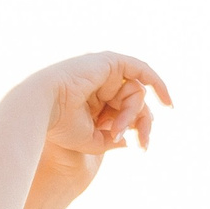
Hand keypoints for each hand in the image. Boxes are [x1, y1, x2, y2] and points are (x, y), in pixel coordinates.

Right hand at [23, 52, 171, 158]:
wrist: (43, 108)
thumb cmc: (60, 127)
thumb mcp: (92, 140)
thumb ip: (112, 139)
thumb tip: (130, 141)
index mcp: (92, 101)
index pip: (123, 112)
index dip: (136, 128)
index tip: (143, 146)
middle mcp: (98, 84)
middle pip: (133, 102)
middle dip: (140, 123)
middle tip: (143, 143)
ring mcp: (104, 71)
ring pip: (134, 92)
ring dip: (132, 113)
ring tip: (115, 127)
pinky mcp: (109, 62)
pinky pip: (141, 70)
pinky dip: (157, 82)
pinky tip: (167, 101)